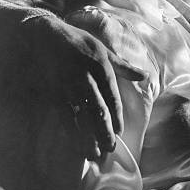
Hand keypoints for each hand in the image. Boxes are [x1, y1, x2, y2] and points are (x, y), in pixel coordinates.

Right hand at [23, 14, 146, 158]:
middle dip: (105, 131)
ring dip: (88, 137)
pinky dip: (70, 131)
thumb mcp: (104, 51)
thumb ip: (124, 67)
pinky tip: (74, 144)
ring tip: (94, 154)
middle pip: (99, 111)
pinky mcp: (53, 92)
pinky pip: (63, 116)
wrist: (45, 35)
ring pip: (81, 117)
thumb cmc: (78, 42)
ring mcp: (69, 87)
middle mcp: (87, 80)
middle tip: (109, 149)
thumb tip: (144, 76)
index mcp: (103, 69)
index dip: (116, 117)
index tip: (120, 132)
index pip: (113, 98)